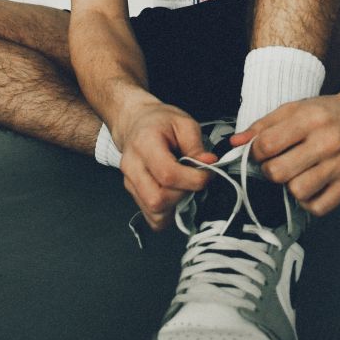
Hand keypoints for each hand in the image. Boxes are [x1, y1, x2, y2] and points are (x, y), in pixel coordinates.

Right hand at [116, 102, 216, 231]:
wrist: (137, 123)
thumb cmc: (160, 122)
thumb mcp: (184, 123)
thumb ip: (196, 145)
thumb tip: (209, 164)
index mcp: (144, 144)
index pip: (167, 174)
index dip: (193, 179)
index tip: (208, 173)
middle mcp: (132, 166)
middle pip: (156, 199)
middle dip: (184, 195)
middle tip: (194, 180)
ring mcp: (130, 183)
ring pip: (154, 213)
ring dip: (177, 206)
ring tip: (185, 187)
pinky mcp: (133, 194)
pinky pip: (152, 217)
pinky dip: (169, 214)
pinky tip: (176, 196)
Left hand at [230, 91, 339, 215]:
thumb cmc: (330, 112)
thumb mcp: (296, 108)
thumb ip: (263, 124)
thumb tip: (235, 142)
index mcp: (310, 119)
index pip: (267, 145)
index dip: (256, 152)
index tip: (262, 152)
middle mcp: (327, 142)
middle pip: (279, 172)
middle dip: (270, 171)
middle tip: (278, 164)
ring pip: (298, 191)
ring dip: (290, 186)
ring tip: (297, 174)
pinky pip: (318, 207)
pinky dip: (308, 201)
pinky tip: (310, 186)